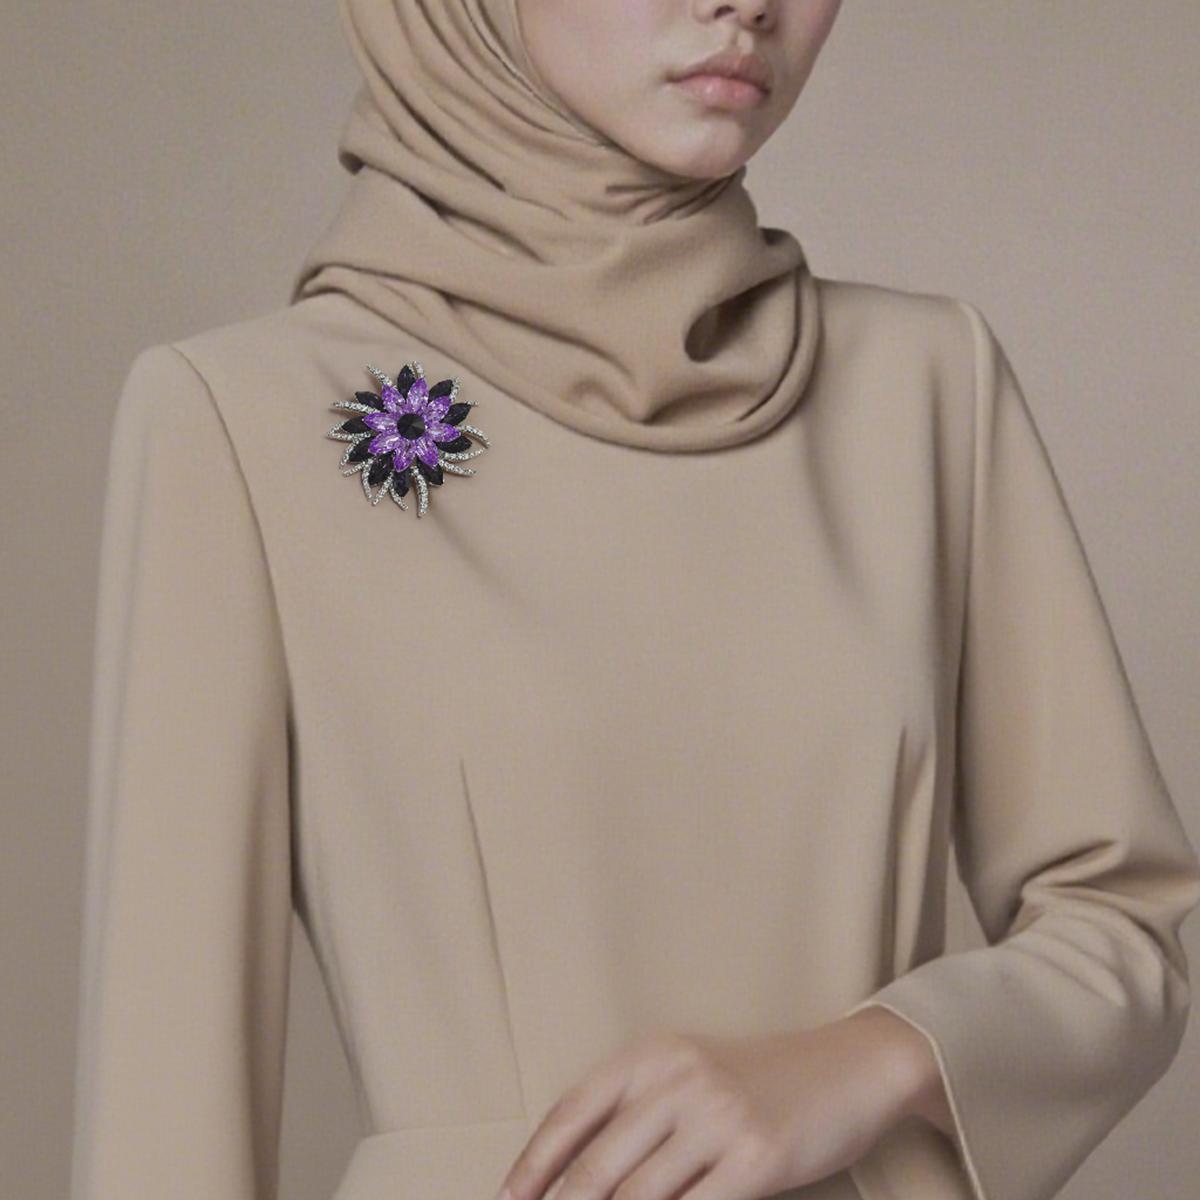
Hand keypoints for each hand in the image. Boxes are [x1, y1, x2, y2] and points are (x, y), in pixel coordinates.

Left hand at [493, 1010, 933, 1199]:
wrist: (848, 1067)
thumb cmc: (761, 1078)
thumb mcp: (691, 1071)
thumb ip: (638, 1110)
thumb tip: (577, 1176)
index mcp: (652, 1053)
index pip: (572, 1112)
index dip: (532, 1165)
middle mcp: (677, 1079)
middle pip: (596, 1167)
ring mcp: (717, 1118)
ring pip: (638, 1199)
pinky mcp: (756, 1159)